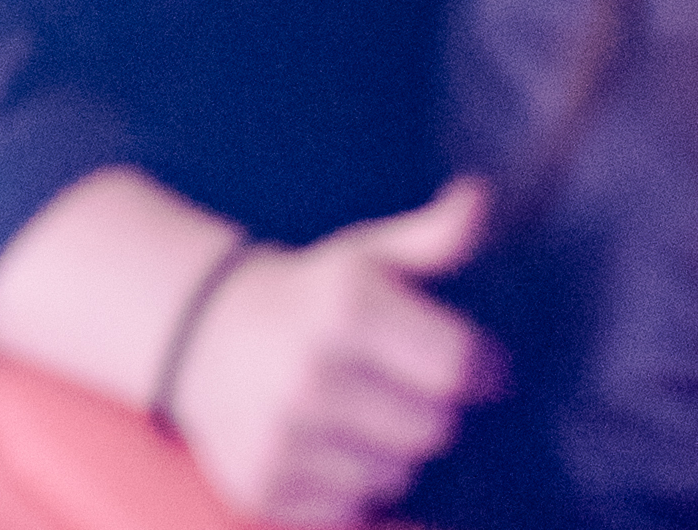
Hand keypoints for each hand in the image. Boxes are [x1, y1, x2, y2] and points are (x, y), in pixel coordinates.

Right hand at [170, 180, 499, 529]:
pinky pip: (352, 508)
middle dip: (442, 410)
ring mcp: (281, 438)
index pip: (455, 364)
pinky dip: (360, 486)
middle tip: (423, 390)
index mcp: (346, 308)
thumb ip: (435, 234)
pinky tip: (343, 446)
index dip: (487, 370)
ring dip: (402, 451)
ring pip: (398, 474)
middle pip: (433, 427)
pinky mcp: (263, 487)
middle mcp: (310, 376)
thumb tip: (481, 199)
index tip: (490, 368)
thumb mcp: (371, 253)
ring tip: (379, 414)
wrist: (208, 337)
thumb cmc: (313, 294)